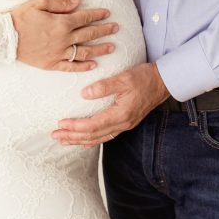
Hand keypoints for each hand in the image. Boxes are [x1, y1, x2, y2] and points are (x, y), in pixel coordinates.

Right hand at [11, 0, 117, 71]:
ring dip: (100, 49)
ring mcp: (58, 53)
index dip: (98, 15)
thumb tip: (78, 1)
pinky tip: (93, 65)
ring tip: (112, 47)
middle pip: (89, 34)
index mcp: (61, 23)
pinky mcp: (51, 64)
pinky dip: (83, 66)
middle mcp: (63, 39)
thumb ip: (61, 3)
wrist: (4, 38)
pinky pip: (71, 67)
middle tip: (116, 28)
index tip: (108, 14)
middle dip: (104, 30)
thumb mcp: (39, 3)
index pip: (85, 18)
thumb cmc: (21, 17)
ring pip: (84, 51)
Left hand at [52, 62, 169, 146]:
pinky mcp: (126, 122)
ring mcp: (125, 125)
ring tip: (64, 140)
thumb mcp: (124, 78)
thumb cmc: (144, 78)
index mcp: (121, 114)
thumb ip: (104, 86)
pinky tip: (84, 141)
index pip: (93, 125)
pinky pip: (106, 135)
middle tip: (55, 136)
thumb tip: (84, 94)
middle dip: (73, 137)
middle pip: (93, 135)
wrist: (163, 82)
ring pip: (99, 137)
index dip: (75, 127)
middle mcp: (122, 124)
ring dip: (80, 140)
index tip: (60, 124)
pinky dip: (93, 139)